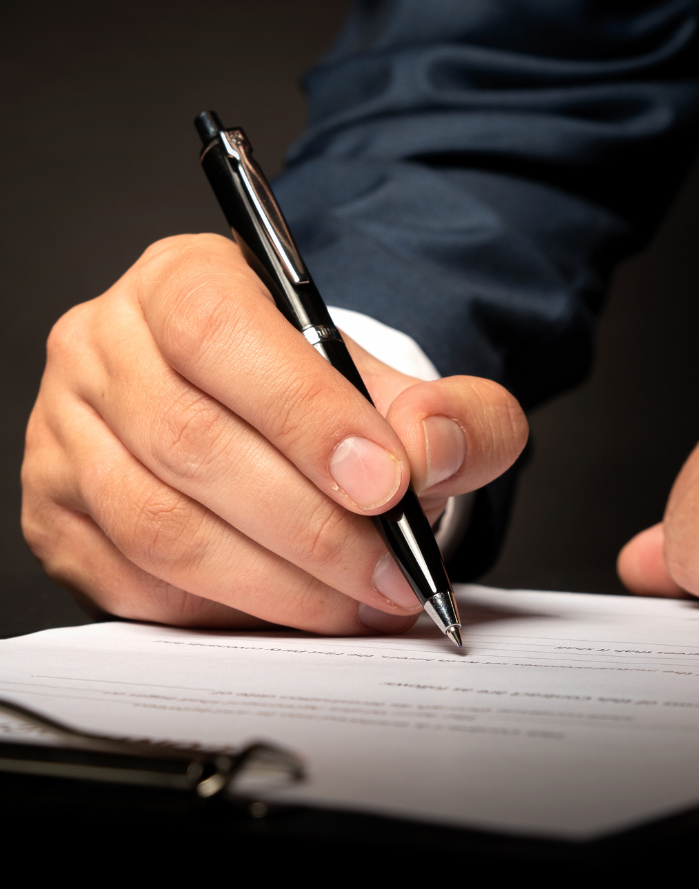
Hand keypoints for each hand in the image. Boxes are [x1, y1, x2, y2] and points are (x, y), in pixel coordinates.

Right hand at [22, 234, 526, 634]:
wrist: (269, 424)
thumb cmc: (326, 398)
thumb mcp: (406, 386)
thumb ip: (452, 413)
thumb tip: (431, 452)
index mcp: (182, 280)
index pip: (220, 332)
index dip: (306, 414)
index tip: (387, 484)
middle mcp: (106, 346)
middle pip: (191, 442)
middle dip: (312, 527)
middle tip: (391, 573)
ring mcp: (67, 433)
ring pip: (159, 525)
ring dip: (274, 582)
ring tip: (358, 603)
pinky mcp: (57, 516)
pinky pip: (133, 583)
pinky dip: (222, 608)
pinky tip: (291, 607)